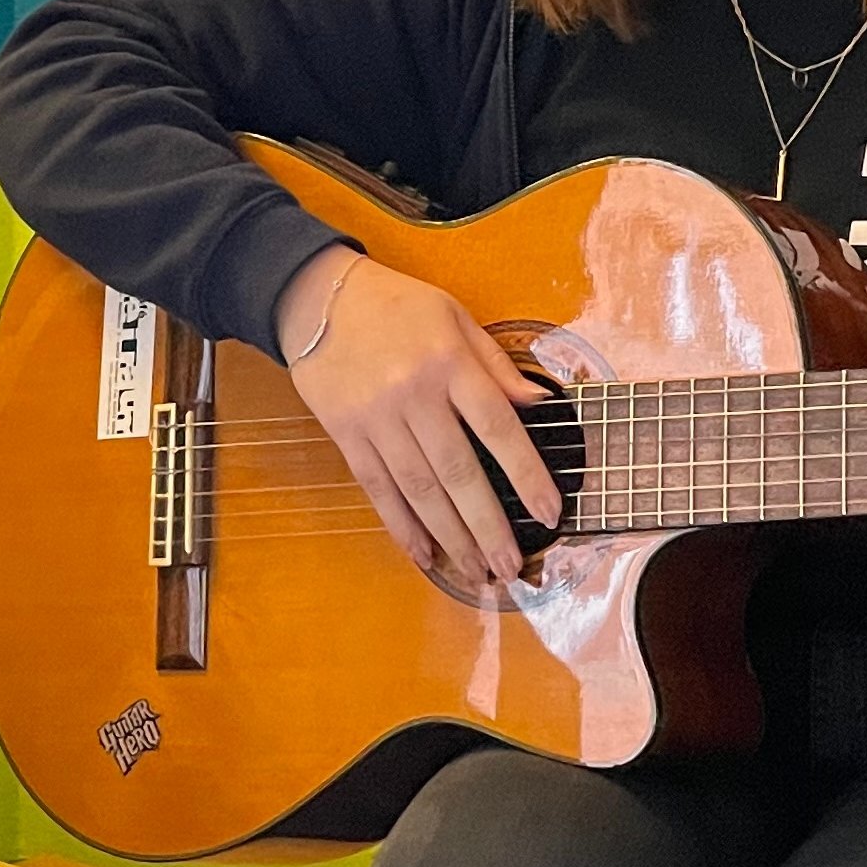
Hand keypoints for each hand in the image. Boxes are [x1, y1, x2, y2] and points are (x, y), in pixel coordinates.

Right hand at [273, 243, 557, 582]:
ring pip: (420, 490)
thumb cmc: (395, 305)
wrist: (316, 296)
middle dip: (488, 526)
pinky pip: (377, 488)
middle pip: (458, 473)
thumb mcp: (454, 316)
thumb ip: (496, 365)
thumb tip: (539, 406)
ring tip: (476, 570)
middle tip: (510, 565)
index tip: (550, 512)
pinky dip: (401, 525)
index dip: (527, 475)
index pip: (498, 428)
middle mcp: (413, 395)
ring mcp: (377, 418)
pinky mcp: (346, 433)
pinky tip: (423, 553)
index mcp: (448, 363)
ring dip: (451, 537)